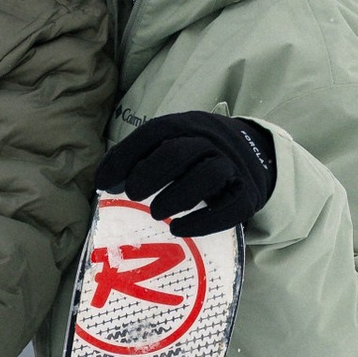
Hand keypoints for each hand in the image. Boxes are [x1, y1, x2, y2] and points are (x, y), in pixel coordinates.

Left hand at [93, 111, 277, 236]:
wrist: (254, 154)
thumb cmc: (196, 154)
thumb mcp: (170, 144)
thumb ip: (137, 158)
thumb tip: (103, 183)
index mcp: (186, 127)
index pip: (155, 134)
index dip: (127, 157)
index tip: (104, 183)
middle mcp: (210, 142)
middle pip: (181, 150)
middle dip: (152, 172)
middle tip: (133, 194)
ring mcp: (231, 167)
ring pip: (209, 174)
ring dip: (178, 195)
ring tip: (155, 214)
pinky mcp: (246, 195)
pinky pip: (230, 207)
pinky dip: (204, 221)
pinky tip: (180, 229)